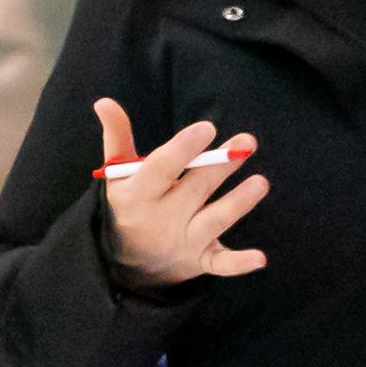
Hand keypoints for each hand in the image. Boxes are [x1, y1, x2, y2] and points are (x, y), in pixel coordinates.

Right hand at [93, 99, 267, 284]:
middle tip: (246, 143)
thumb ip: (117, 137)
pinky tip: (260, 258)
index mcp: (140, 193)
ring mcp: (184, 241)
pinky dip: (239, 264)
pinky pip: (221, 264)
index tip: (206, 128)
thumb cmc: (131, 204)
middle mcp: (163, 218)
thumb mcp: (118, 175)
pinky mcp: (201, 260)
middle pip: (196, 188)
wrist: (130, 263)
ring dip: (238, 203)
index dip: (183, 149)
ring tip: (261, 183)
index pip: (160, 169)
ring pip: (214, 221)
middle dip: (221, 167)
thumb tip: (105, 101)